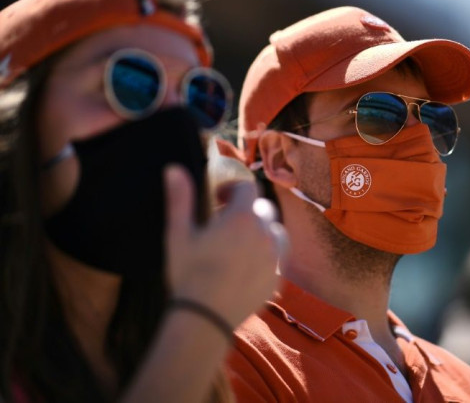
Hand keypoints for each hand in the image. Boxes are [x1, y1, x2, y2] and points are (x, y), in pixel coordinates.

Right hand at [164, 165, 281, 327]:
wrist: (205, 317)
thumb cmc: (188, 273)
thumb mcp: (179, 233)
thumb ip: (180, 198)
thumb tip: (175, 168)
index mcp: (242, 217)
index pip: (247, 187)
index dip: (233, 189)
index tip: (218, 199)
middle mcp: (264, 233)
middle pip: (263, 209)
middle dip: (247, 210)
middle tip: (225, 224)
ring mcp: (274, 257)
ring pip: (276, 232)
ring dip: (262, 232)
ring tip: (241, 244)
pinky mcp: (277, 279)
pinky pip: (277, 259)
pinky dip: (267, 256)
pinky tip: (247, 267)